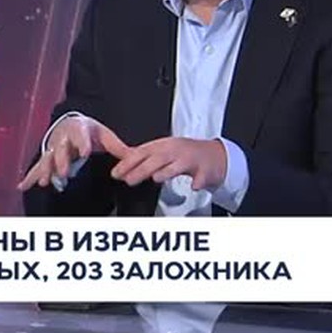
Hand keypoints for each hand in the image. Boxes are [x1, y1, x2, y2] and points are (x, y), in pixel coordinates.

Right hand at [17, 115, 127, 190]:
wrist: (70, 123)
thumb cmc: (88, 131)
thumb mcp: (103, 135)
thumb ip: (118, 147)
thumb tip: (135, 157)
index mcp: (79, 129)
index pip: (80, 135)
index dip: (81, 143)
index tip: (84, 152)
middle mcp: (63, 138)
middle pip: (60, 150)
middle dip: (61, 161)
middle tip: (63, 173)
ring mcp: (53, 148)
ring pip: (47, 160)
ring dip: (45, 171)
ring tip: (44, 182)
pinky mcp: (47, 158)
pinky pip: (37, 167)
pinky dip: (29, 177)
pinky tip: (22, 186)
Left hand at [108, 137, 227, 189]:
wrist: (215, 155)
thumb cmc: (185, 154)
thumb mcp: (163, 151)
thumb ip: (144, 157)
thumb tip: (122, 162)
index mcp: (163, 145)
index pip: (142, 152)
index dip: (128, 162)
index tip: (116, 173)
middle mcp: (176, 150)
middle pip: (157, 159)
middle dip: (141, 169)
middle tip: (128, 180)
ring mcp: (191, 159)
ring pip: (178, 165)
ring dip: (167, 171)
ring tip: (156, 178)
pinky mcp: (206, 170)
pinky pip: (202, 177)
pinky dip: (198, 181)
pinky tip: (193, 187)